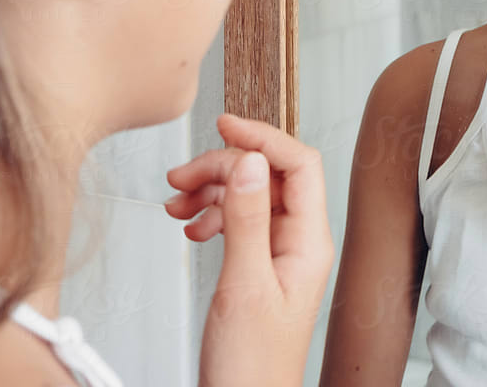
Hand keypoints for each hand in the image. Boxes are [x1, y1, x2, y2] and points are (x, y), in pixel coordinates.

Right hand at [164, 114, 333, 386]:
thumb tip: (250, 162)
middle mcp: (301, 242)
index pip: (300, 165)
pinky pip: (241, 221)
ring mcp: (282, 253)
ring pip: (251, 196)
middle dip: (224, 167)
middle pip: (270, 175)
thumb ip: (247, 219)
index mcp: (310, 241)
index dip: (263, 137)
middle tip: (181, 177)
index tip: (224, 124)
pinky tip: (191, 226)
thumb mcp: (244, 284)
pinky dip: (212, 214)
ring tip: (176, 202)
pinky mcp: (261, 266)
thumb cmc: (252, 365)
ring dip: (213, 190)